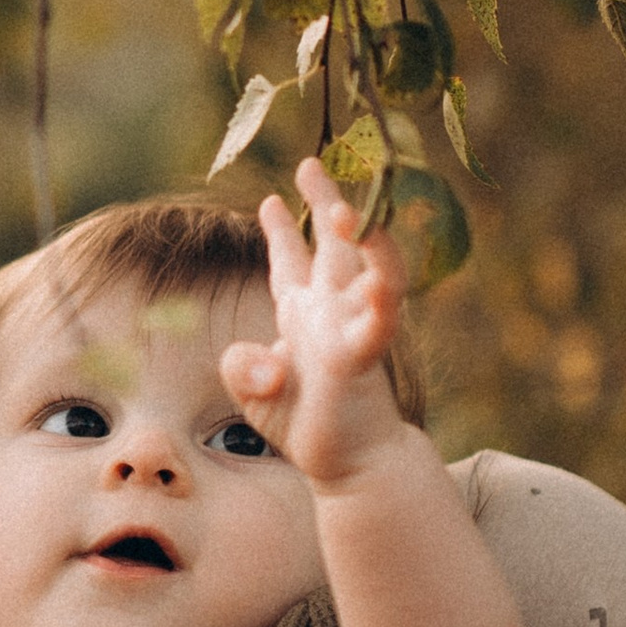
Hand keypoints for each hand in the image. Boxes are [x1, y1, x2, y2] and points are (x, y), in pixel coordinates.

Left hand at [219, 155, 412, 494]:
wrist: (350, 466)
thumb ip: (244, 368)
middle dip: (325, 201)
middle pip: (333, 245)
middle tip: (311, 161)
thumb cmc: (308, 425)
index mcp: (306, 314)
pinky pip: (379, 321)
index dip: (282, 230)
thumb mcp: (256, 392)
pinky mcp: (364, 357)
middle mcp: (333, 312)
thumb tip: (253, 358)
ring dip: (360, 238)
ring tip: (343, 208)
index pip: (294, 262)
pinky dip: (381, 296)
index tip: (271, 199)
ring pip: (367, 271)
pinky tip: (379, 279)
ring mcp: (353, 329)